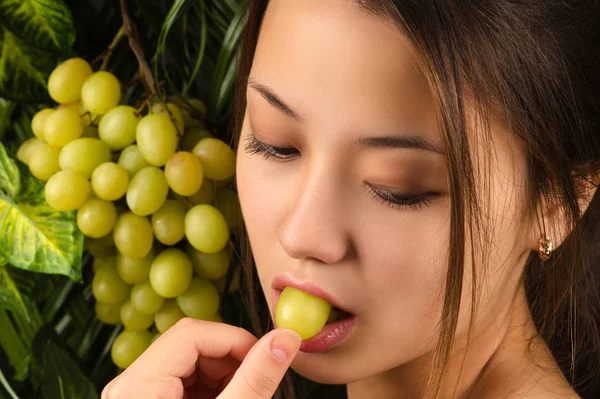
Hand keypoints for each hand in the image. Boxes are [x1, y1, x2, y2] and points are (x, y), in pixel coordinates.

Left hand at [101, 318, 301, 398]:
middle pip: (190, 344)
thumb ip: (256, 379)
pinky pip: (182, 381)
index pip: (192, 334)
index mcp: (138, 386)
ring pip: (189, 362)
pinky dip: (212, 388)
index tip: (266, 356)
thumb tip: (286, 338)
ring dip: (224, 374)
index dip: (235, 340)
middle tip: (257, 380)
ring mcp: (136, 395)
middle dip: (231, 359)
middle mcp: (130, 386)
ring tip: (243, 394)